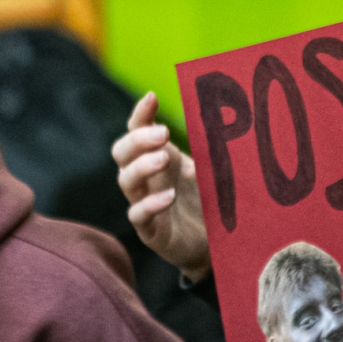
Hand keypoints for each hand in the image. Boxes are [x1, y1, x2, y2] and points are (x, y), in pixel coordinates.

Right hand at [113, 94, 210, 282]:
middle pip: (122, 152)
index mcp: (158, 155)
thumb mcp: (212, 169)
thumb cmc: (210, 200)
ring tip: (165, 158)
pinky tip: (169, 196)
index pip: (138, 129)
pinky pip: (138, 215)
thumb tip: (220, 120)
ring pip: (125, 180)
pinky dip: (150, 204)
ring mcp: (143, 202)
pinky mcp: (150, 230)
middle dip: (138, 139)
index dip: (141, 113)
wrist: (216, 244)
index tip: (151, 97)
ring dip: (142, 166)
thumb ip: (211, 148)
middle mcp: (145, 177)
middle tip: (163, 134)